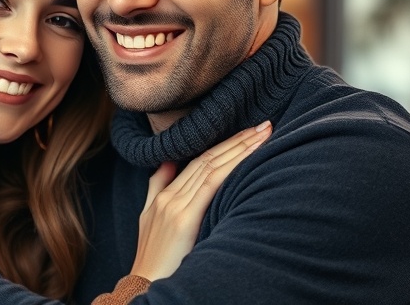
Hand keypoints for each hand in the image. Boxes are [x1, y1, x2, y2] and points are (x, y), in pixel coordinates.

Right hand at [130, 121, 271, 280]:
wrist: (144, 285)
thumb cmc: (152, 258)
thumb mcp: (147, 218)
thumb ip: (158, 187)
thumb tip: (169, 162)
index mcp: (163, 195)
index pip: (199, 160)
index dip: (224, 144)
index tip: (248, 132)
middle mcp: (169, 196)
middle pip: (208, 159)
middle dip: (238, 140)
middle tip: (265, 125)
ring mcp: (175, 206)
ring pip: (211, 167)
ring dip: (240, 149)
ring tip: (264, 135)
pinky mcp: (184, 219)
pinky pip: (210, 185)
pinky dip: (231, 168)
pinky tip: (249, 158)